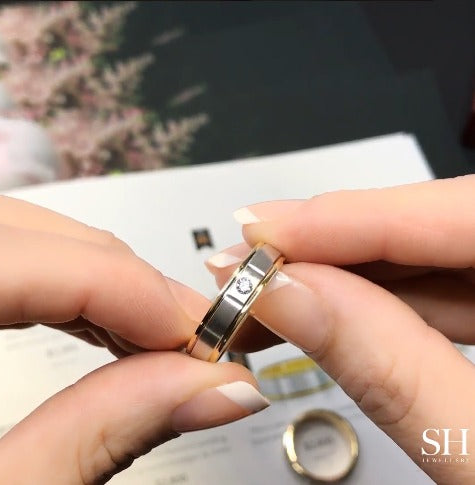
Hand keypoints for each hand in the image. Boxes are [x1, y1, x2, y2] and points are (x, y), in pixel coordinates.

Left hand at [0, 193, 267, 483]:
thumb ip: (96, 439)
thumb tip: (218, 390)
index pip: (11, 258)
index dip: (119, 287)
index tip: (192, 337)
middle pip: (23, 230)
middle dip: (122, 277)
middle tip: (185, 338)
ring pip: (27, 237)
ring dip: (105, 280)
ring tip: (157, 336)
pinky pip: (17, 262)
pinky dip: (75, 289)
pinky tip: (110, 323)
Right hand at [206, 175, 474, 484]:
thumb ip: (389, 372)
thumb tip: (290, 298)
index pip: (464, 214)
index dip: (352, 219)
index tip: (266, 235)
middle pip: (442, 229)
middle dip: (333, 245)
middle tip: (256, 263)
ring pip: (437, 259)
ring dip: (345, 276)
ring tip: (275, 292)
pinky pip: (449, 295)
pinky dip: (380, 304)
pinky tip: (329, 311)